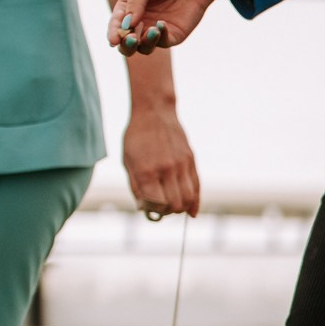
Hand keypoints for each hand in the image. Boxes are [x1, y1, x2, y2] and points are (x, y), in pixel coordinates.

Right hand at [106, 0, 242, 54]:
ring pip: (145, 47)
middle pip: (127, 43)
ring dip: (145, 42)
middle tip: (131, 39)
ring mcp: (156, 30)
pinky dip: (161, 37)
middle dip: (126, 45)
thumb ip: (135, 0)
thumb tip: (129, 23)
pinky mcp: (174, 35)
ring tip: (151, 30)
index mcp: (127, 8)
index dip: (113, 34)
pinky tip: (162, 25)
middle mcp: (140, 22)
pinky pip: (164, 42)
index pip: (116, 25)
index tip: (113, 40)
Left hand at [123, 103, 199, 217]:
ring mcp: (181, 165)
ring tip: (173, 207)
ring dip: (181, 208)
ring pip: (188, 198)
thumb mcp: (128, 161)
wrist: (155, 112)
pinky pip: (197, 187)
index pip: (156, 203)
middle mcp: (166, 169)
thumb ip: (136, 186)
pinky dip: (195, 203)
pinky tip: (192, 213)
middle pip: (174, 204)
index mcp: (146, 170)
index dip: (153, 212)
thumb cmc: (136, 137)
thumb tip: (145, 208)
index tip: (150, 210)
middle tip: (162, 209)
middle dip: (168, 212)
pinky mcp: (191, 161)